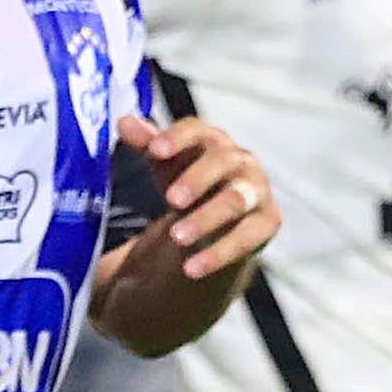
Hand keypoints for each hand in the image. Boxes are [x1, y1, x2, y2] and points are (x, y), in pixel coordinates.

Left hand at [116, 114, 281, 280]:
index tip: (154, 150)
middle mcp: (240, 161)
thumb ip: (147, 145)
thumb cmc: (188, 183)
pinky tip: (192, 269)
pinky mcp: (267, 222)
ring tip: (177, 238)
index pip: (196, 131)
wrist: (217, 222)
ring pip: (235, 201)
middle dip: (197, 179)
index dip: (176, 138)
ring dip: (206, 219)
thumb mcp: (165, 165)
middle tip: (171, 199)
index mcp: (212, 141)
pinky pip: (245, 238)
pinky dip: (218, 254)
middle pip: (222, 162)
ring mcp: (256, 190)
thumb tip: (124, 122)